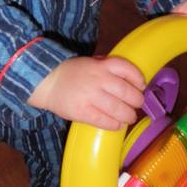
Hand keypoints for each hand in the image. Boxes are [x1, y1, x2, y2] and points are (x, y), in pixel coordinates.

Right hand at [27, 56, 145, 130]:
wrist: (46, 82)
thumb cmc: (71, 73)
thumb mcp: (90, 62)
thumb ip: (107, 67)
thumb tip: (130, 79)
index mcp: (101, 65)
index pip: (127, 69)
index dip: (138, 79)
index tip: (141, 86)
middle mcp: (98, 79)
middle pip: (127, 92)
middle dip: (136, 101)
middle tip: (136, 105)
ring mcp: (90, 96)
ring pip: (119, 109)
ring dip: (128, 116)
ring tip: (128, 117)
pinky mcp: (82, 112)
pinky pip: (104, 121)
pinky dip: (115, 125)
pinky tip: (117, 125)